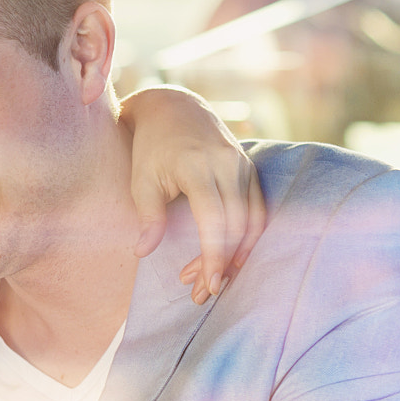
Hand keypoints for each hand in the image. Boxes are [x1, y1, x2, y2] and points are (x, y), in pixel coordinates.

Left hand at [121, 84, 266, 301]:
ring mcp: (242, 165)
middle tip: (202, 293)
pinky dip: (248, 237)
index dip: (213, 256)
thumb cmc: (151, 148)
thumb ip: (148, 216)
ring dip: (236, 255)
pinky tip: (232, 258)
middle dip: (221, 264)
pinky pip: (258, 210)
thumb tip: (143, 252)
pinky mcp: (249, 169)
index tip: (207, 285)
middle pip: (236, 226)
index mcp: (197, 167)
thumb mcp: (141, 180)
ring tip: (213, 279)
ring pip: (252, 221)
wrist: (173, 107)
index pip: (214, 220)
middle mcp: (227, 165)